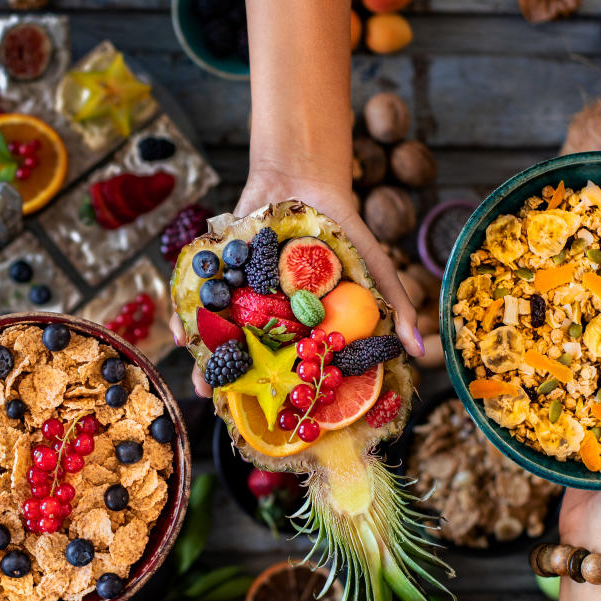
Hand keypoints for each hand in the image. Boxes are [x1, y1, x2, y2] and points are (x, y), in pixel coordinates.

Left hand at [168, 167, 422, 396]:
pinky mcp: (221, 279)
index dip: (293, 394)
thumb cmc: (344, 228)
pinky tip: (179, 333)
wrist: (305, 179)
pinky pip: (202, 304)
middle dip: (242, 384)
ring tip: (199, 383)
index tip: (286, 421)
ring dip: (208, 361)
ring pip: (225, 339)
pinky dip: (188, 317)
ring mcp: (245, 301)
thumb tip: (421, 349)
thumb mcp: (374, 266)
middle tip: (231, 405)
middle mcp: (275, 320)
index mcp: (308, 328)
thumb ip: (395, 304)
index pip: (301, 369)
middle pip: (257, 360)